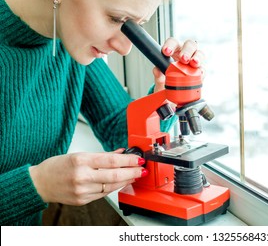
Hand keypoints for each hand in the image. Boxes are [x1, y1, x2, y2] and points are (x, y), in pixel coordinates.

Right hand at [29, 149, 146, 205]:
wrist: (40, 183)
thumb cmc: (57, 167)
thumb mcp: (79, 155)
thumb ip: (102, 155)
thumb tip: (121, 153)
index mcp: (81, 161)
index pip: (111, 160)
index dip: (129, 160)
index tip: (139, 159)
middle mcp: (82, 176)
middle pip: (114, 175)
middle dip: (132, 172)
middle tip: (142, 169)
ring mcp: (82, 190)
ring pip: (111, 186)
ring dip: (126, 181)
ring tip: (134, 175)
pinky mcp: (82, 200)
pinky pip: (103, 194)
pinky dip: (114, 188)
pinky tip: (121, 182)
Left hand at [153, 38, 203, 91]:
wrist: (175, 90)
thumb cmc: (167, 79)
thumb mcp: (160, 78)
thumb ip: (158, 75)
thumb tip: (156, 70)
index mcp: (174, 49)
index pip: (173, 42)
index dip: (170, 45)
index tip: (166, 52)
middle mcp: (186, 52)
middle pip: (189, 44)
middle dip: (186, 51)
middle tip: (183, 59)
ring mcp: (195, 60)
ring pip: (199, 53)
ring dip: (197, 57)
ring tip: (194, 64)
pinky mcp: (201, 70)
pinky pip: (203, 68)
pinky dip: (202, 70)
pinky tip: (200, 73)